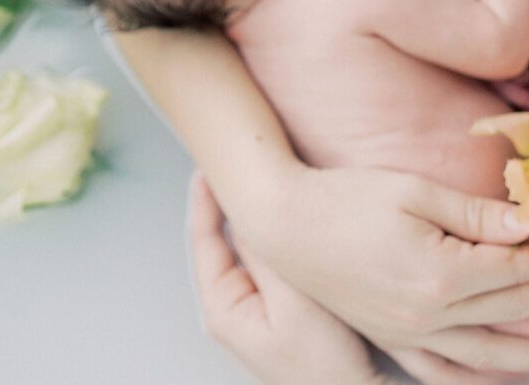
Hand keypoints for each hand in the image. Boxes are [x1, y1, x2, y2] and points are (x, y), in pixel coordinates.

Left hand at [189, 172, 392, 384]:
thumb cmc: (324, 364)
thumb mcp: (295, 304)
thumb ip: (270, 255)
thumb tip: (249, 211)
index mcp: (223, 309)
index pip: (204, 240)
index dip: (204, 199)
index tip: (207, 165)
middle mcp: (231, 308)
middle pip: (219, 241)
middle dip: (226, 204)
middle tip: (232, 165)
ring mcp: (253, 310)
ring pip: (244, 250)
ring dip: (250, 218)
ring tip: (257, 182)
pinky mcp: (275, 310)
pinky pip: (265, 262)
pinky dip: (269, 237)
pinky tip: (283, 220)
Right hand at [239, 164, 528, 382]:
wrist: (286, 226)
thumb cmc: (348, 198)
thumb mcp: (414, 191)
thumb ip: (474, 213)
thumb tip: (527, 224)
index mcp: (438, 272)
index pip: (514, 269)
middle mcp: (428, 314)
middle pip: (510, 309)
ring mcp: (408, 333)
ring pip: (485, 353)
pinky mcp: (392, 338)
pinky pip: (444, 371)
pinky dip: (478, 379)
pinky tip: (502, 377)